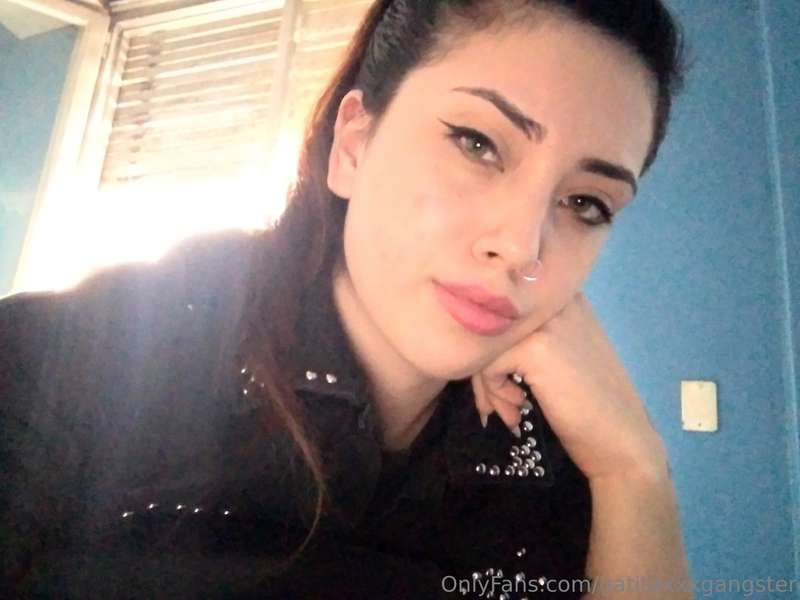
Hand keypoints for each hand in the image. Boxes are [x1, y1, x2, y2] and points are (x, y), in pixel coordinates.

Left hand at [471, 292, 667, 481]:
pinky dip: (494, 393)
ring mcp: (545, 322)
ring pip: (484, 346)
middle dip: (485, 370)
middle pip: (489, 326)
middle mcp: (552, 300)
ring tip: (509, 411)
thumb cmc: (588, 403)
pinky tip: (517, 410)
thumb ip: (525, 337)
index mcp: (559, 295)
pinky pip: (488, 365)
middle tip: (501, 404)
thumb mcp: (557, 354)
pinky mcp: (534, 347)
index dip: (493, 349)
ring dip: (488, 386)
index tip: (502, 384)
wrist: (620, 440)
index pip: (502, 310)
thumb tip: (472, 340)